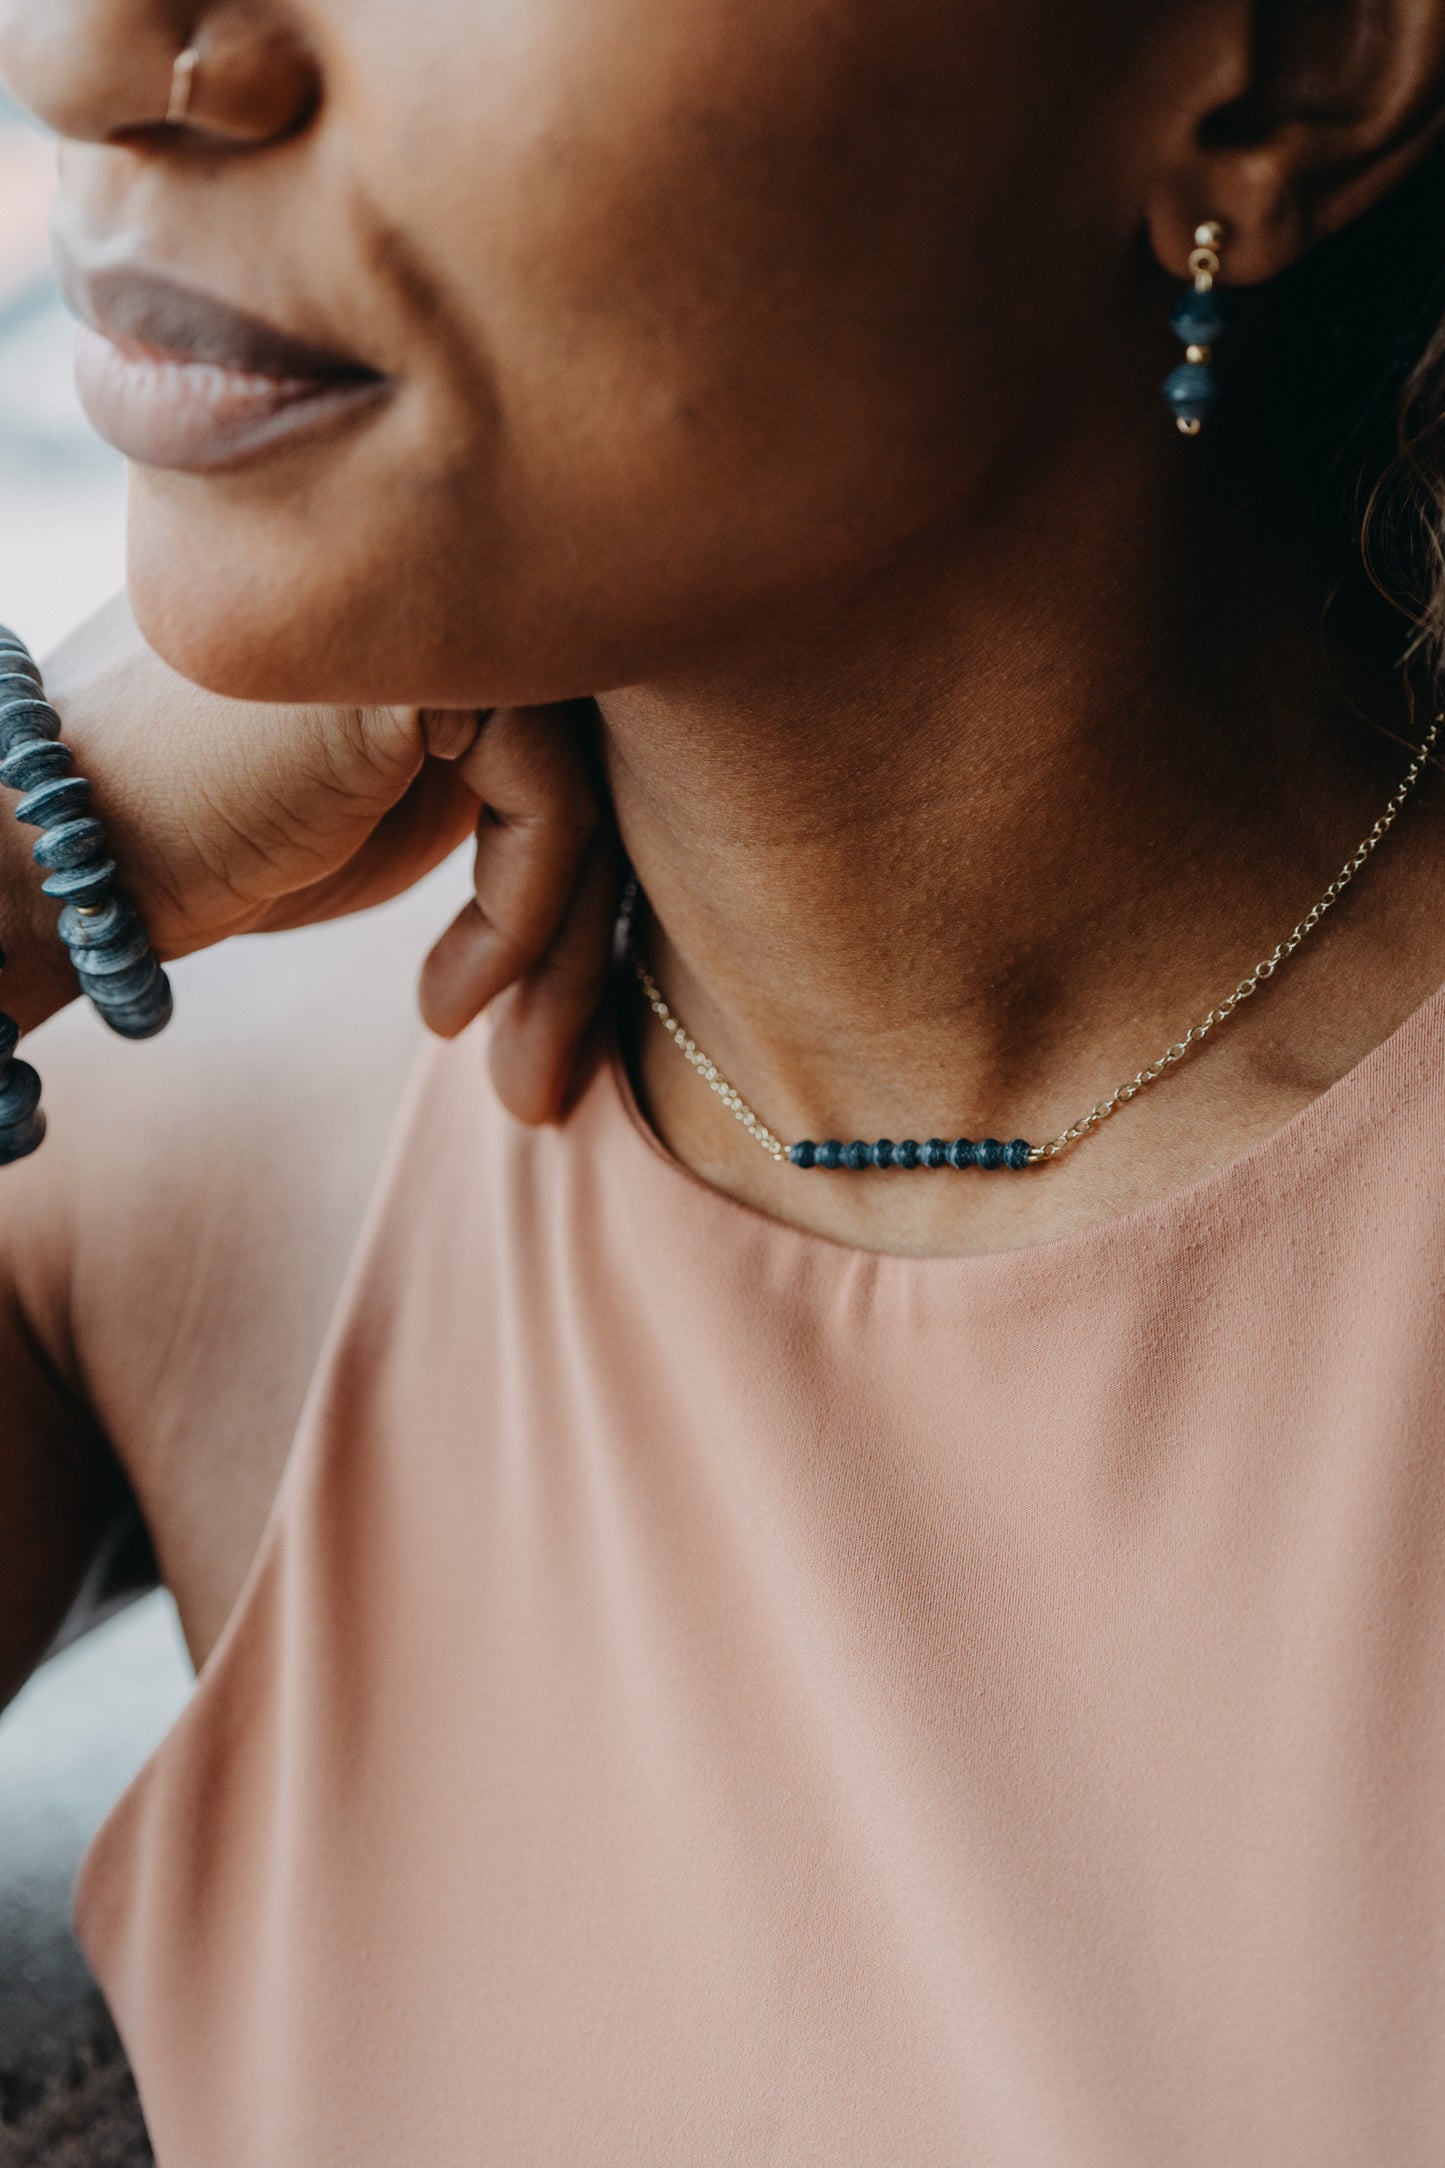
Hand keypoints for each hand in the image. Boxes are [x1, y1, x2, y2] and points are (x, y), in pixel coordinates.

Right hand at [36, 596, 621, 1120]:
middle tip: (545, 1087)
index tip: (535, 1030)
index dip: (584, 887)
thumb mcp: (387, 812)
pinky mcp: (423, 655)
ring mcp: (438, 598)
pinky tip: (440, 1007)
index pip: (591, 724)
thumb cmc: (200, 841)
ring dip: (563, 956)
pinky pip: (550, 800)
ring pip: (594, 782)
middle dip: (594, 939)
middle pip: (612, 753)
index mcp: (452, 596)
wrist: (53, 853)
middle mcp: (455, 574)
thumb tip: (658, 858)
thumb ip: (509, 785)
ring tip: (513, 1073)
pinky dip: (518, 924)